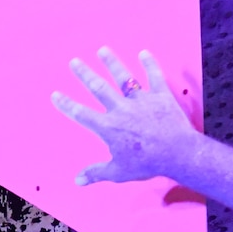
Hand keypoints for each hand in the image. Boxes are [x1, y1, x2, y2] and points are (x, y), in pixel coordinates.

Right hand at [51, 47, 204, 186]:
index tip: (55, 94)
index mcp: (108, 127)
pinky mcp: (161, 96)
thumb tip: (77, 181)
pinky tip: (144, 53)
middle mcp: (121, 109)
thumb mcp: (118, 172)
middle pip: (99, 88)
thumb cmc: (146, 163)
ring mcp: (141, 100)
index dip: (67, 104)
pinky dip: (150, 64)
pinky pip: (154, 77)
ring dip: (112, 63)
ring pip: (124, 78)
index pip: (81, 114)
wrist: (176, 153)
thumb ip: (96, 173)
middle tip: (74, 62)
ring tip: (102, 50)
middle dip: (85, 74)